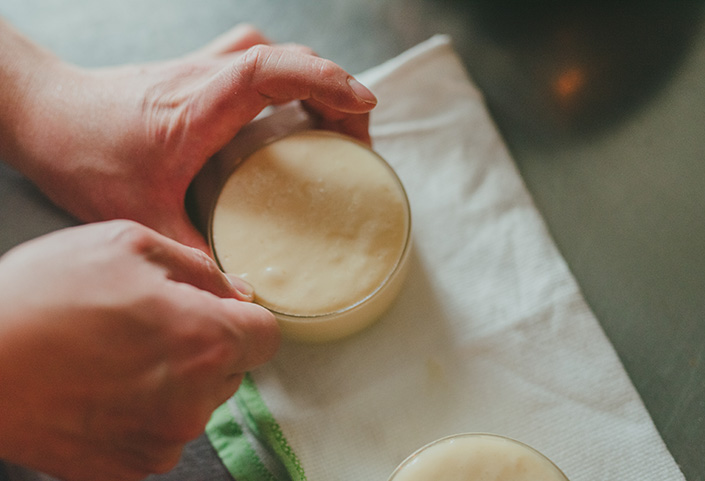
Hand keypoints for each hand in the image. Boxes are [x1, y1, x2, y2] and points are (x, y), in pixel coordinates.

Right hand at [0, 220, 279, 480]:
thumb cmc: (43, 297)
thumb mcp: (127, 246)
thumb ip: (197, 267)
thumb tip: (234, 290)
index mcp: (207, 340)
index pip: (266, 335)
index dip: (243, 318)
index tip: (217, 312)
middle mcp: (195, 399)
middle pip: (230, 369)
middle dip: (204, 345)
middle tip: (147, 325)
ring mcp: (162, 439)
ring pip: (195, 402)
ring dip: (173, 380)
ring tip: (114, 355)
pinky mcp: (129, 468)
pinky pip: (160, 432)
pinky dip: (143, 413)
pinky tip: (101, 389)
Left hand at [4, 23, 376, 252]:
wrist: (46, 113)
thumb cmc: (84, 152)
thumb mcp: (140, 214)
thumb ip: (194, 256)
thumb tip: (240, 293)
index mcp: (199, 105)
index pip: (272, 71)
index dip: (325, 82)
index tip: (363, 105)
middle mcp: (207, 76)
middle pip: (289, 60)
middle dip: (335, 92)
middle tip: (355, 140)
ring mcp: (203, 68)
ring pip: (276, 54)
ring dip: (313, 80)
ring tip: (333, 122)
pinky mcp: (199, 73)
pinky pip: (257, 59)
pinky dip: (287, 75)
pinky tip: (288, 107)